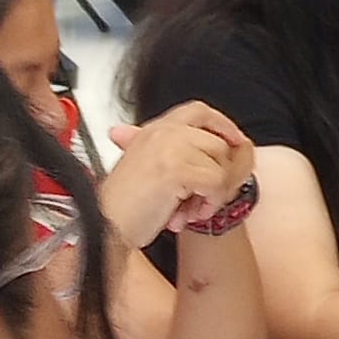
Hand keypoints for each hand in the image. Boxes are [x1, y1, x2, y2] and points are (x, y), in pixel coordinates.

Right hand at [103, 106, 253, 244]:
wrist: (105, 227)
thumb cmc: (122, 207)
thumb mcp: (145, 169)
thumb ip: (172, 154)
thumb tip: (215, 147)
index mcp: (154, 130)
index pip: (199, 111)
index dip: (221, 125)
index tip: (234, 141)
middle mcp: (162, 133)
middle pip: (218, 142)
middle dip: (218, 173)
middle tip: (203, 197)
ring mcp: (169, 149)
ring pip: (220, 165)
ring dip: (213, 193)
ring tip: (191, 209)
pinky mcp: (176, 169)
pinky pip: (215, 182)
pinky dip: (209, 202)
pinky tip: (188, 214)